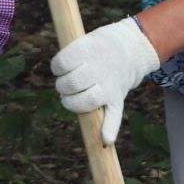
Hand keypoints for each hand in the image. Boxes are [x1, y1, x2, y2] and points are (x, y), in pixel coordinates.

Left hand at [51, 16, 159, 145]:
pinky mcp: (117, 98)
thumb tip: (59, 83)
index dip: (57, 68)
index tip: (61, 68)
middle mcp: (99, 69)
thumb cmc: (92, 50)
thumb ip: (67, 60)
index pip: (62, 63)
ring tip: (71, 99)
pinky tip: (106, 140)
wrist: (126, 50)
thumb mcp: (80, 43)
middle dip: (62, 87)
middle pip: (72, 83)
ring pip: (88, 100)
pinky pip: (115, 116)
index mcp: (86, 50)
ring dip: (73, 104)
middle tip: (66, 85)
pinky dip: (110, 128)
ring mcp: (109, 85)